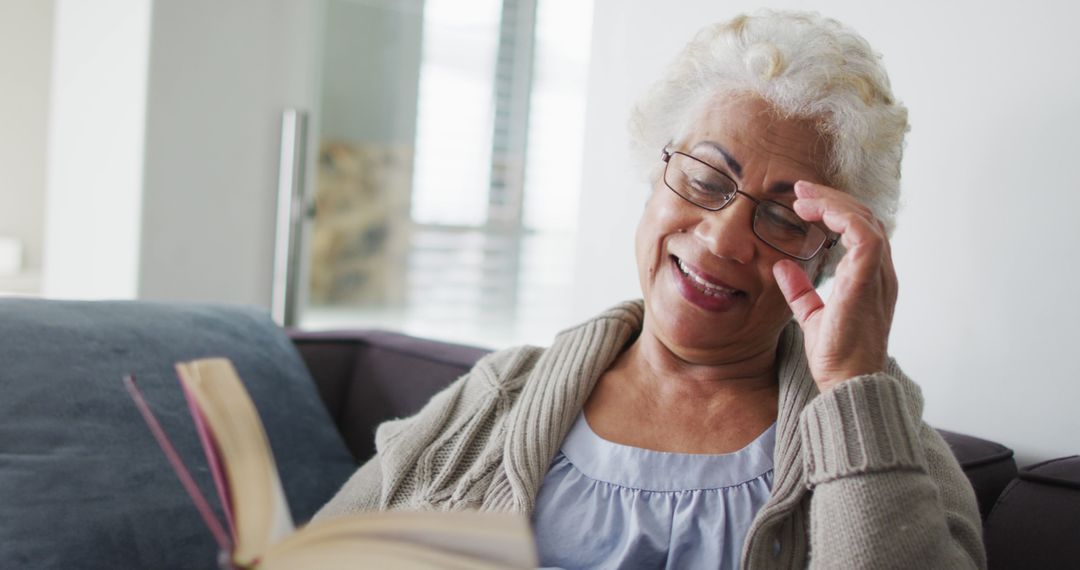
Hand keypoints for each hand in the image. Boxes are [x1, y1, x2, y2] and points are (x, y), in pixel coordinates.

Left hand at [772, 181, 897, 391]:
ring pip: (866, 220)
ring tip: (803, 197)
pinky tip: (817, 213)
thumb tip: (782, 267)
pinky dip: (842, 217)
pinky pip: (864, 235)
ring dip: (834, 203)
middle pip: (865, 219)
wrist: (847, 382)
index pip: (861, 231)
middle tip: (800, 190)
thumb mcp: (812, 316)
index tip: (803, 203)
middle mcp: (881, 273)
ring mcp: (879, 275)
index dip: (835, 212)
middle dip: (833, 199)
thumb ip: (800, 291)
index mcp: (870, 279)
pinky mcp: (868, 280)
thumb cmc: (835, 356)